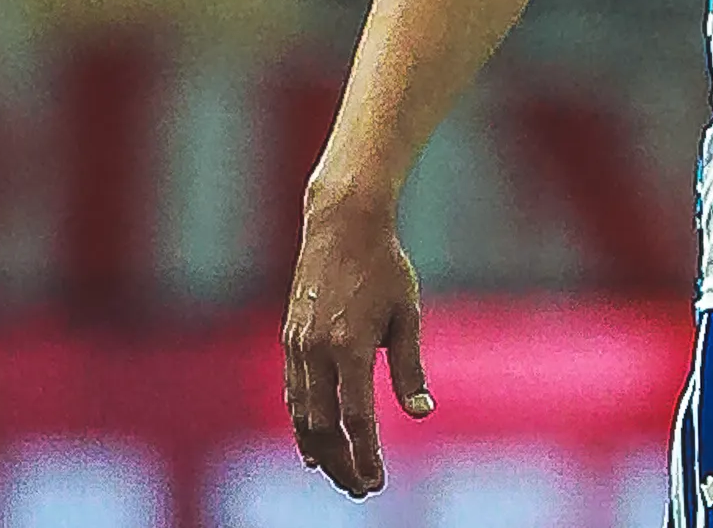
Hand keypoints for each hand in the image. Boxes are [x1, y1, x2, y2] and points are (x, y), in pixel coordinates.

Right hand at [283, 193, 431, 496]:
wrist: (341, 224)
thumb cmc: (384, 267)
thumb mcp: (407, 314)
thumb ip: (410, 367)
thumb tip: (422, 412)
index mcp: (350, 348)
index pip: (355, 418)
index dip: (365, 455)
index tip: (376, 481)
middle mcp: (316, 352)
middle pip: (322, 428)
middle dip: (341, 464)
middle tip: (361, 488)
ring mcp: (297, 347)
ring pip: (301, 415)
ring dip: (320, 451)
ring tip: (340, 475)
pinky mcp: (289, 339)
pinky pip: (293, 393)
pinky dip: (302, 423)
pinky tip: (312, 443)